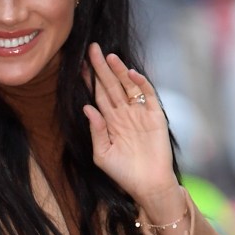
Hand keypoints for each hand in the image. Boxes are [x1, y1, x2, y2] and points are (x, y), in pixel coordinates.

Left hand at [82, 43, 180, 212]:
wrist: (148, 185)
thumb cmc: (123, 173)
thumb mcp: (102, 154)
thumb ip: (95, 131)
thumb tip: (87, 108)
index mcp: (109, 121)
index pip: (97, 95)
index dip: (89, 80)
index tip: (79, 64)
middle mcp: (123, 113)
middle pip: (110, 85)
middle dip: (101, 68)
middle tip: (92, 49)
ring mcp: (139, 113)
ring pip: (127, 86)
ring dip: (119, 71)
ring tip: (109, 56)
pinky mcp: (155, 116)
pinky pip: (147, 95)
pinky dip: (140, 83)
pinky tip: (130, 73)